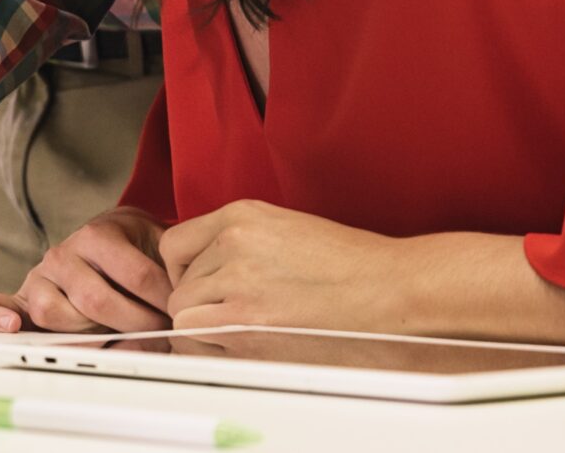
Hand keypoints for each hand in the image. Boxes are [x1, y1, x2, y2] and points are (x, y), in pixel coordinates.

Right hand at [0, 206, 173, 333]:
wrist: (114, 237)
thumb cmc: (139, 251)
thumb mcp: (159, 251)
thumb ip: (166, 280)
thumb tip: (175, 326)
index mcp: (100, 234)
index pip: (136, 276)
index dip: (164, 302)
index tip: (181, 315)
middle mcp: (64, 253)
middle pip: (97, 300)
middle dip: (135, 324)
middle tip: (158, 333)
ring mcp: (41, 276)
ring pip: (56, 312)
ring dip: (87, 334)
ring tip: (114, 338)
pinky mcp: (23, 298)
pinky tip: (10, 326)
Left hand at [158, 199, 414, 331]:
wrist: (389, 288)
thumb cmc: (350, 264)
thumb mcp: (284, 229)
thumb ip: (238, 243)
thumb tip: (205, 270)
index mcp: (241, 216)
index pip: (175, 244)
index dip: (184, 271)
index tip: (200, 285)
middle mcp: (232, 244)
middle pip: (176, 283)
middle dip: (195, 302)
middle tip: (227, 314)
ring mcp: (238, 285)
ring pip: (183, 313)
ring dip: (203, 327)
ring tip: (241, 331)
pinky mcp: (247, 324)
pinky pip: (198, 341)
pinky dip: (211, 349)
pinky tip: (242, 346)